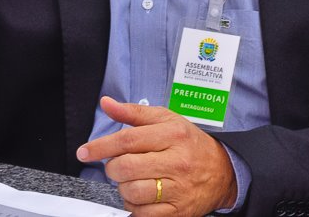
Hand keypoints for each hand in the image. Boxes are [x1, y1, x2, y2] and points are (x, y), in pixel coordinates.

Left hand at [77, 96, 237, 215]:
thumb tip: (107, 103)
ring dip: (123, 187)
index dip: (101, 146)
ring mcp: (178, 189)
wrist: (223, 171)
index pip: (128, 140)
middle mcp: (177, 161)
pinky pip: (142, 213)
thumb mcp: (166, 119)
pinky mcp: (179, 211)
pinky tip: (141, 195)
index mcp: (173, 134)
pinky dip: (134, 205)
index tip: (85, 152)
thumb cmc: (190, 143)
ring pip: (132, 192)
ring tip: (131, 180)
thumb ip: (134, 112)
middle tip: (118, 166)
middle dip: (113, 168)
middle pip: (126, 167)